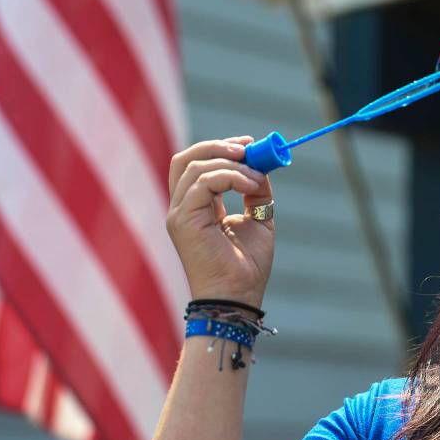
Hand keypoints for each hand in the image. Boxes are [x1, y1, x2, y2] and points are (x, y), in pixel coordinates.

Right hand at [166, 136, 273, 307]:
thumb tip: (262, 165)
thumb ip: (255, 192)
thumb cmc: (246, 266)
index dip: (220, 148)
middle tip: (248, 148)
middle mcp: (181, 207)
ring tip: (255, 176)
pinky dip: (230, 176)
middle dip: (218, 146)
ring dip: (230, 163)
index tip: (249, 145)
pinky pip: (203, 182)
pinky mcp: (182, 220)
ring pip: (194, 166)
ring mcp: (178, 213)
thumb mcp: (258, 219)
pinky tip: (249, 184)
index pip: (196, 165)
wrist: (239, 295)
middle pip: (186, 159)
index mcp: (195, 207)